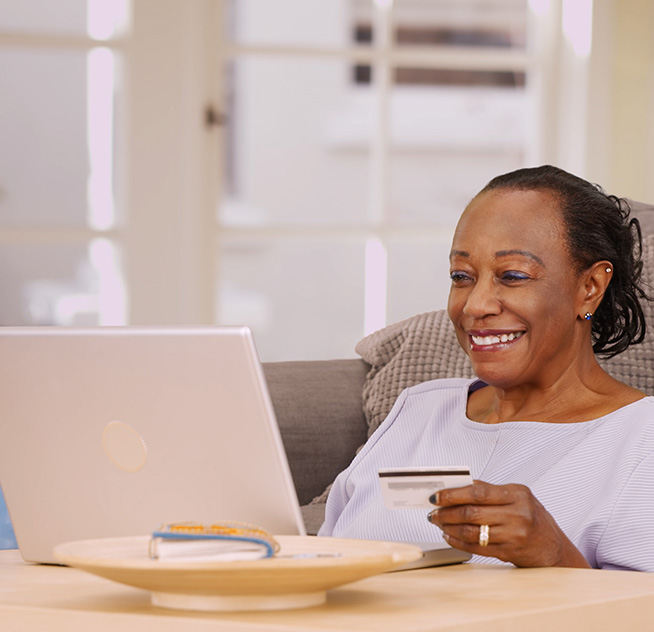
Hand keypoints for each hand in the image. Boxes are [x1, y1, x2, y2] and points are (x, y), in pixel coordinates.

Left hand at [427, 480, 589, 567]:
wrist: (553, 547)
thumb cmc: (532, 516)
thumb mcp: (517, 496)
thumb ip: (489, 489)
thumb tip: (456, 485)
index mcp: (517, 494)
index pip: (478, 492)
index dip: (453, 494)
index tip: (436, 496)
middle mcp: (518, 514)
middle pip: (472, 512)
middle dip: (446, 513)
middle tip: (432, 512)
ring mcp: (514, 535)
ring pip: (472, 531)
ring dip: (449, 528)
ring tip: (439, 524)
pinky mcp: (509, 552)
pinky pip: (477, 547)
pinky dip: (459, 542)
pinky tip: (450, 536)